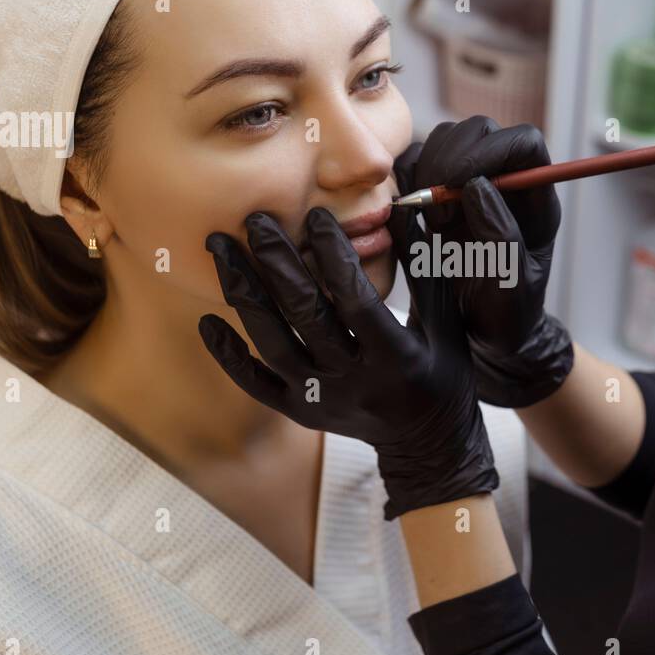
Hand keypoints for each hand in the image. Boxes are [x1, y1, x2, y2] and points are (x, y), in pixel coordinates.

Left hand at [199, 207, 497, 520]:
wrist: (428, 444)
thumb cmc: (442, 372)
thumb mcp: (447, 324)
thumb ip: (426, 270)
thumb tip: (408, 210)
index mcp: (395, 357)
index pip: (355, 299)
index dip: (335, 256)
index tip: (317, 216)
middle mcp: (355, 381)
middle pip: (305, 316)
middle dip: (276, 263)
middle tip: (254, 220)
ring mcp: (323, 400)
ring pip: (273, 345)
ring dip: (244, 295)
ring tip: (221, 250)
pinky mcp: (301, 413)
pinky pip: (256, 384)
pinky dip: (229, 355)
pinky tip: (208, 321)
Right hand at [395, 116, 573, 407]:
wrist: (481, 339)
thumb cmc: (505, 319)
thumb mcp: (511, 288)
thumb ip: (502, 237)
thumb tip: (478, 185)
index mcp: (535, 198)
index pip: (524, 143)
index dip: (493, 150)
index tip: (462, 183)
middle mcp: (503, 181)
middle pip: (478, 132)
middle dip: (451, 160)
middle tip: (438, 210)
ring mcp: (467, 183)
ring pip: (443, 140)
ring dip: (426, 172)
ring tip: (431, 223)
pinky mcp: (433, 193)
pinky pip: (414, 163)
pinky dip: (403, 180)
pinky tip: (409, 218)